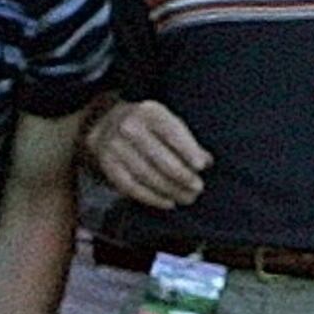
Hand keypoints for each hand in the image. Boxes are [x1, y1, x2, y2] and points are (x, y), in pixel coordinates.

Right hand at [85, 98, 211, 209]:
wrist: (107, 125)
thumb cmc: (148, 126)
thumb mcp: (167, 123)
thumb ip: (187, 141)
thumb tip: (206, 162)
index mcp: (149, 112)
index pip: (171, 132)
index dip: (187, 150)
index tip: (202, 166)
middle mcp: (129, 127)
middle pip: (159, 157)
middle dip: (182, 175)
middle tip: (198, 187)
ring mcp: (116, 147)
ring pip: (147, 175)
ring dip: (170, 190)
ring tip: (187, 198)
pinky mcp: (109, 166)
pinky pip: (133, 187)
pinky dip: (153, 197)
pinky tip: (169, 202)